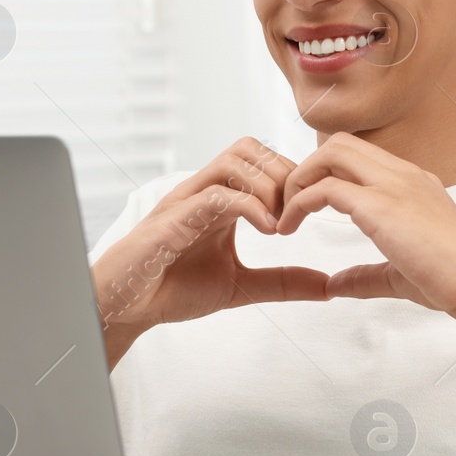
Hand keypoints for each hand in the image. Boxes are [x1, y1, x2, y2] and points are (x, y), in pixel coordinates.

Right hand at [91, 137, 331, 337]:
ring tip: (279, 224)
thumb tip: (328, 286)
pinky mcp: (172, 219)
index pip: (262, 159)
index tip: (305, 214)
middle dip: (283, 175)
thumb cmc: (173, 288)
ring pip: (234, 159)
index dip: (291, 178)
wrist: (127, 308)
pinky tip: (266, 229)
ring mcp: (186, 201)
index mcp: (220, 199)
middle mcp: (203, 191)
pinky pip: (214, 193)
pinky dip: (248, 206)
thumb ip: (283, 282)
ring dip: (268, 186)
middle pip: (251, 147)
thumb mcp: (241, 287)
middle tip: (295, 215)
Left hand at [275, 132, 455, 323]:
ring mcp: (394, 185)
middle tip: (288, 204)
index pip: (358, 155)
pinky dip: (299, 203)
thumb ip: (364, 275)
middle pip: (340, 143)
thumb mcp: (398, 274)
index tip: (305, 204)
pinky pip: (325, 188)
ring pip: (330, 153)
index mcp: (412, 182)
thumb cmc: (450, 283)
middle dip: (306, 168)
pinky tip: (289, 227)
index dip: (324, 173)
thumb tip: (334, 285)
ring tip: (285, 214)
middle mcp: (403, 175)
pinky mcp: (381, 206)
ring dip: (299, 179)